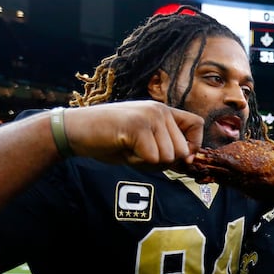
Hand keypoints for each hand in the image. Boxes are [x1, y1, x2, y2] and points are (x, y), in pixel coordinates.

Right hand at [63, 101, 203, 166]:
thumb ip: (167, 149)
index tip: (177, 156)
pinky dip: (137, 162)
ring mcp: (149, 116)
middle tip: (139, 152)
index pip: (197, 125)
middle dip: (163, 162)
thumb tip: (190, 162)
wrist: (75, 131)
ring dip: (148, 163)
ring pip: (168, 157)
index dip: (193, 145)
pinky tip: (122, 148)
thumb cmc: (109, 139)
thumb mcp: (144, 143)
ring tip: (129, 148)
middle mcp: (160, 110)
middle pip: (182, 150)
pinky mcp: (138, 126)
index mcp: (163, 111)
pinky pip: (152, 158)